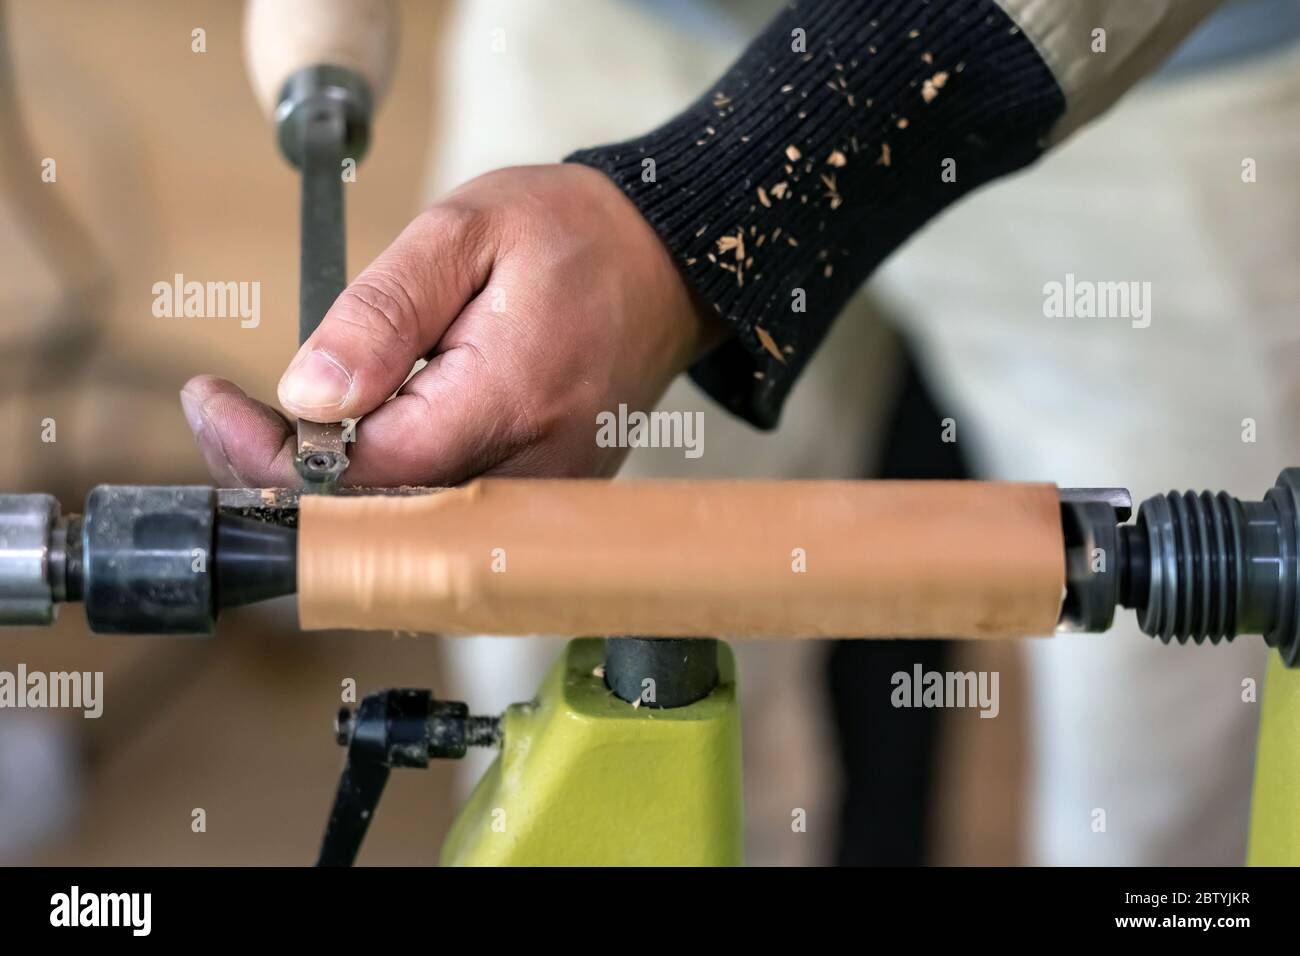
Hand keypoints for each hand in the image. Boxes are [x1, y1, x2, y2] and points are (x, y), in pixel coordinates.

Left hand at [179, 164, 724, 486]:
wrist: (666, 263)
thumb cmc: (571, 235)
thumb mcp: (464, 232)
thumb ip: (383, 313)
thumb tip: (308, 396)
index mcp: (510, 397)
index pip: (366, 467)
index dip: (274, 449)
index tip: (214, 403)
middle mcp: (535, 470)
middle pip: (380, 519)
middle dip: (284, 478)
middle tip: (227, 418)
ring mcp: (546, 497)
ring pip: (409, 531)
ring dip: (328, 492)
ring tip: (275, 428)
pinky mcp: (546, 502)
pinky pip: (447, 520)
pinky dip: (384, 493)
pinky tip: (350, 447)